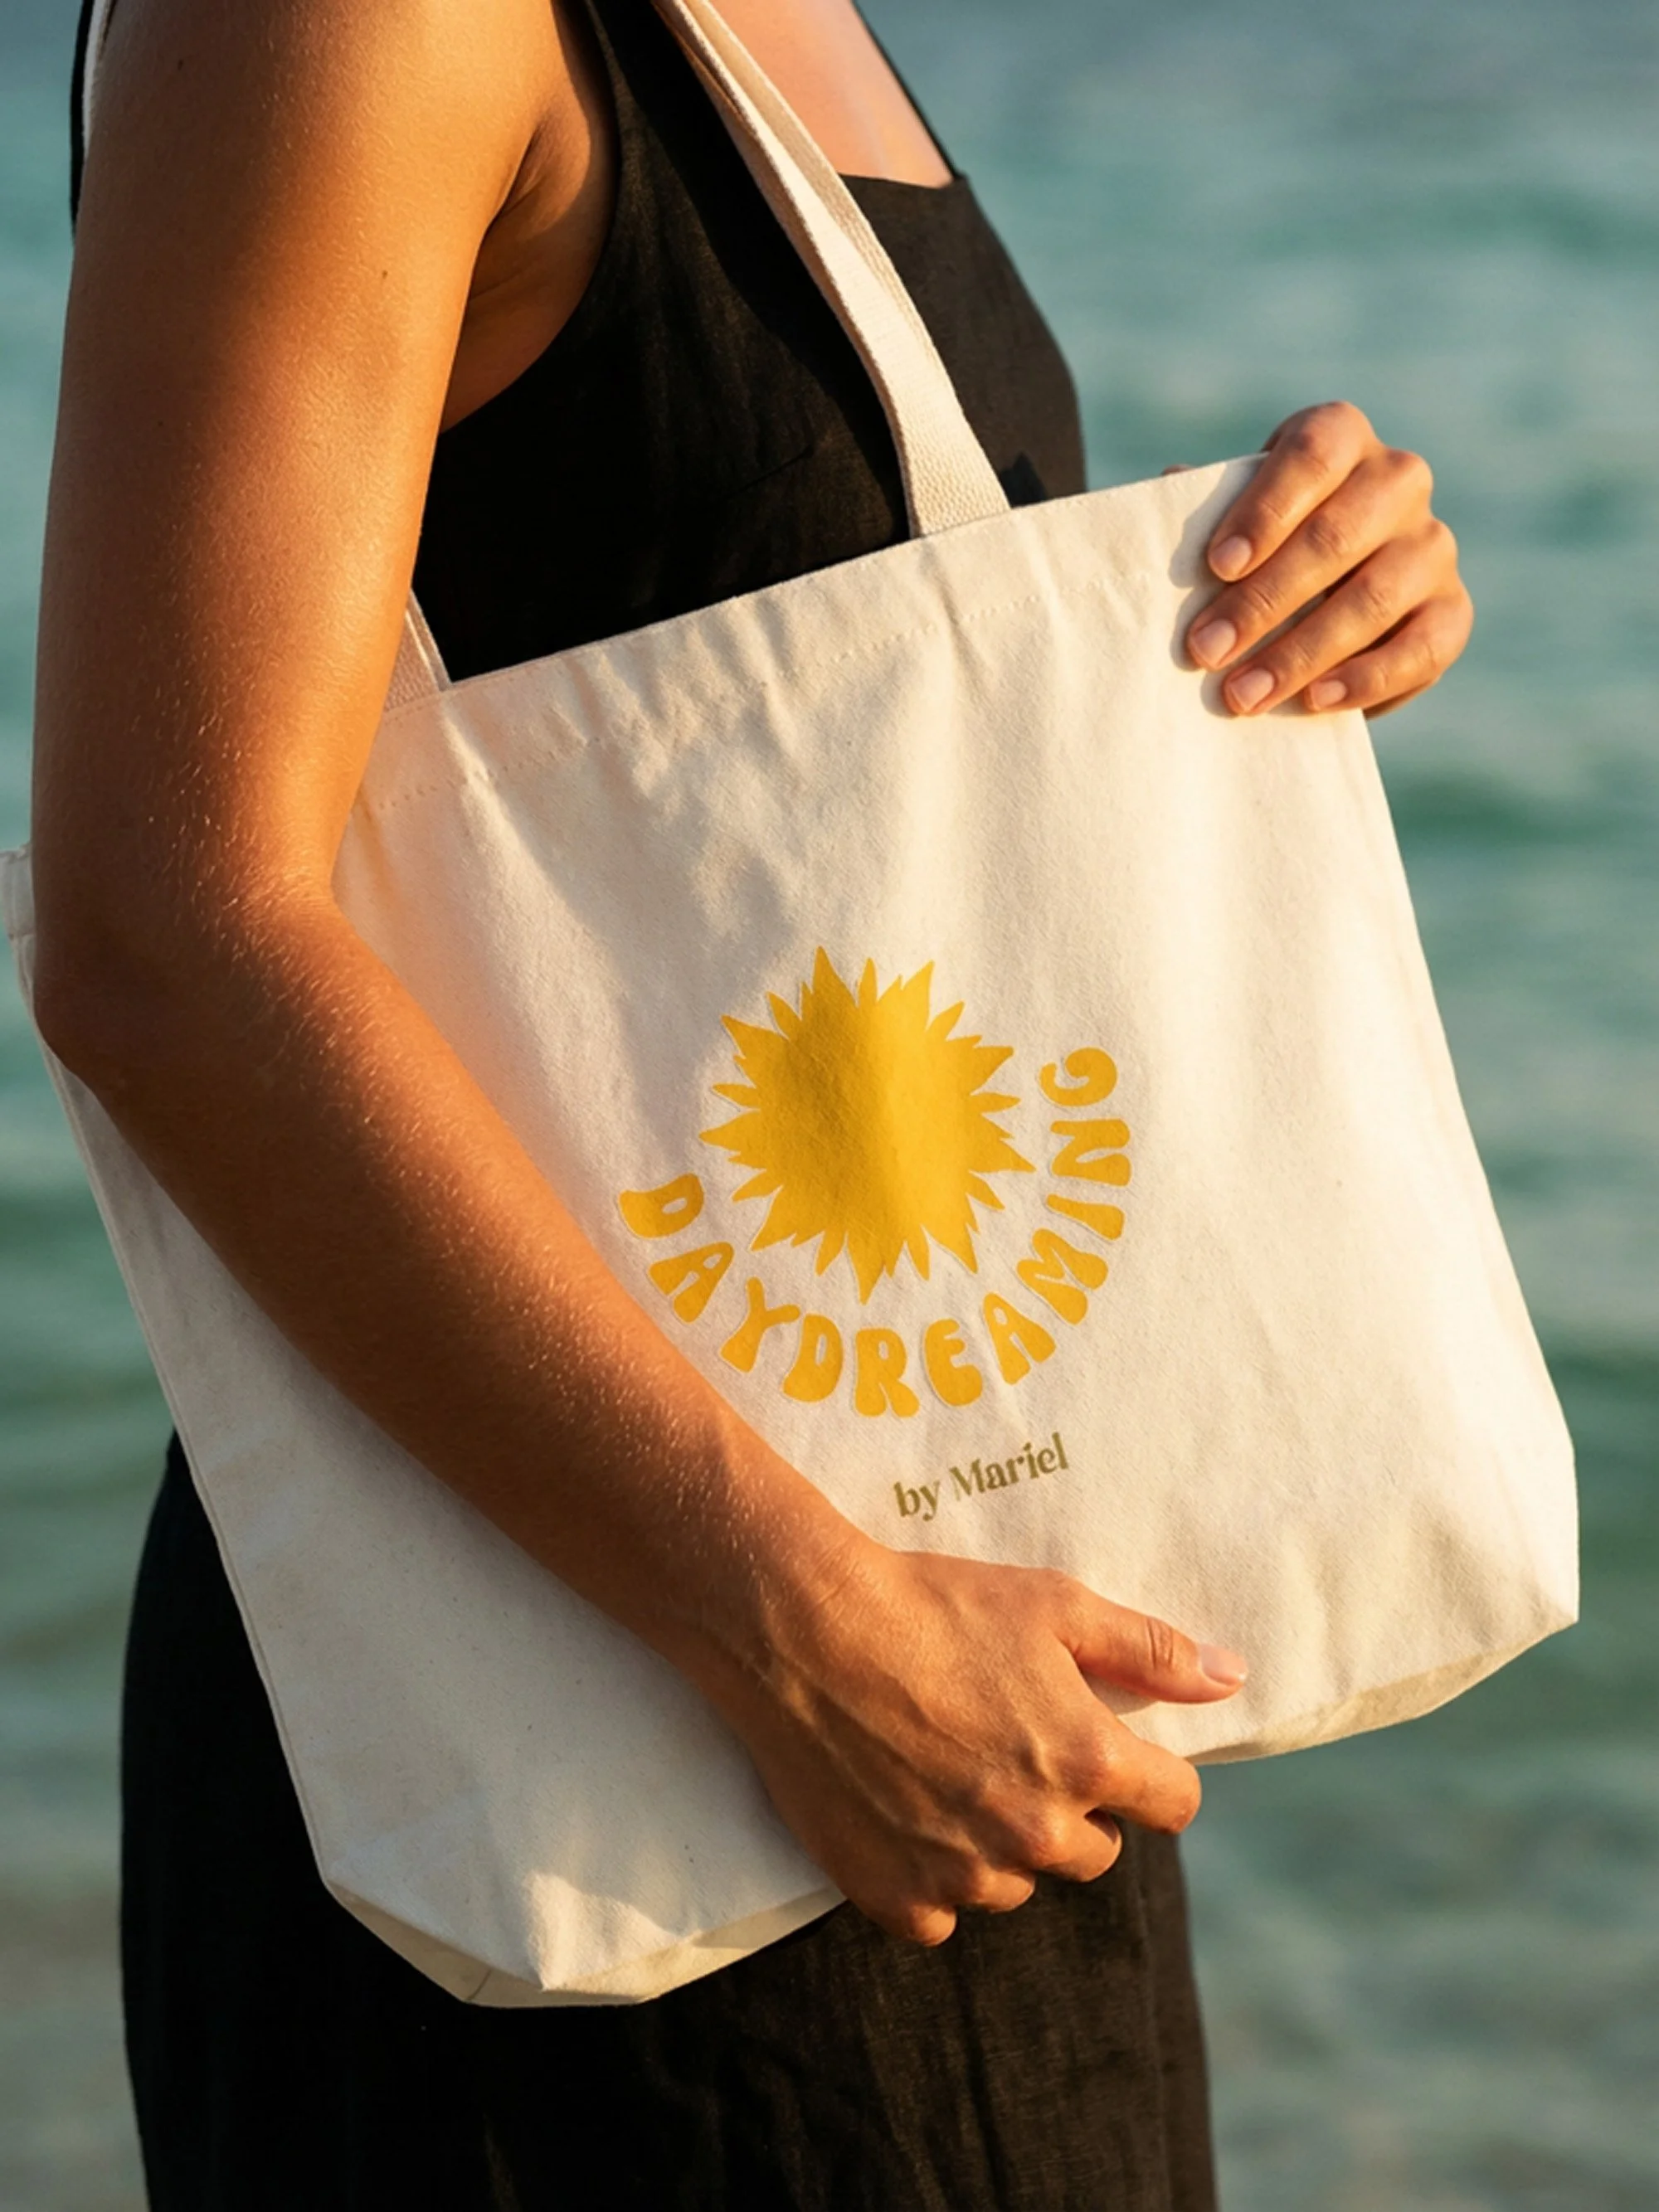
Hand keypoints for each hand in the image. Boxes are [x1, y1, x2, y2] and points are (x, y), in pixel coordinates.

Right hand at [712, 1544, 1245, 1944]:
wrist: (803, 1630)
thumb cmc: (934, 1604)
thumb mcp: (1054, 1604)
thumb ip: (1152, 1651)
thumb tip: (1234, 1679)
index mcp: (1087, 1763)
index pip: (1173, 1805)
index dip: (1150, 1774)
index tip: (1111, 1747)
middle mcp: (1036, 1833)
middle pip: (1095, 1852)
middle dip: (1072, 1807)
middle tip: (1010, 1744)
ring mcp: (964, 1875)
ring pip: (1017, 1884)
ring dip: (1000, 1844)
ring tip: (948, 1768)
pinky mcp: (896, 1898)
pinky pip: (941, 1914)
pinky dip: (932, 1876)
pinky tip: (903, 1809)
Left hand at [1182, 401, 1473, 718]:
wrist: (1318, 599)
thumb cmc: (1257, 547)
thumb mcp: (1231, 519)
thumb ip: (1205, 512)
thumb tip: (1172, 488)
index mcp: (1340, 437)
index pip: (1311, 456)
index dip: (1265, 509)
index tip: (1216, 566)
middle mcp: (1399, 479)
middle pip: (1337, 535)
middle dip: (1263, 601)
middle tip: (1205, 651)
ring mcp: (1433, 545)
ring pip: (1374, 598)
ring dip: (1301, 653)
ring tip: (1243, 694)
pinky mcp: (1452, 611)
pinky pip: (1421, 649)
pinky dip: (1367, 680)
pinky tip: (1315, 702)